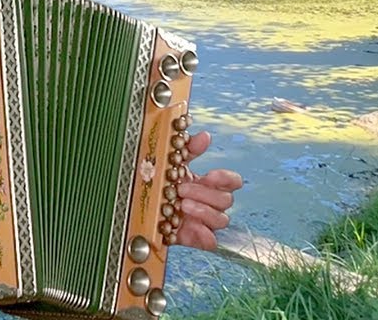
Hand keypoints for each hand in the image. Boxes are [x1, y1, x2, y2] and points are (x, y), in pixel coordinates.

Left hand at [174, 130, 242, 250]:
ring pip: (221, 220)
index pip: (233, 182)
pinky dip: (204, 236)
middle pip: (226, 200)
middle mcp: (211, 204)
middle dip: (205, 193)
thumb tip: (205, 136)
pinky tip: (192, 228)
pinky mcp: (195, 238)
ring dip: (203, 211)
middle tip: (181, 189)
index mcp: (209, 185)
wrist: (144, 210)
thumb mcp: (173, 164)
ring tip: (182, 204)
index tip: (210, 174)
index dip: (226, 178)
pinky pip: (211, 242)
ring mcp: (205, 222)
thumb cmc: (164, 184)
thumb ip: (189, 149)